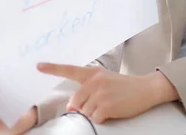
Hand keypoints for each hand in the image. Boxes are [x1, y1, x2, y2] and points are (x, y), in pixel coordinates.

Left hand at [37, 63, 177, 123]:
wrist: (146, 88)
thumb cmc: (125, 86)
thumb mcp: (106, 81)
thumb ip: (88, 90)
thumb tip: (71, 107)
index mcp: (93, 73)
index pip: (70, 70)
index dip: (53, 68)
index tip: (38, 66)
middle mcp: (95, 81)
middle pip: (75, 102)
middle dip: (84, 107)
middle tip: (102, 102)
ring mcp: (100, 93)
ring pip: (84, 112)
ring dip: (94, 113)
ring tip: (110, 105)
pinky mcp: (106, 106)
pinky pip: (94, 118)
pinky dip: (102, 118)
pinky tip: (113, 110)